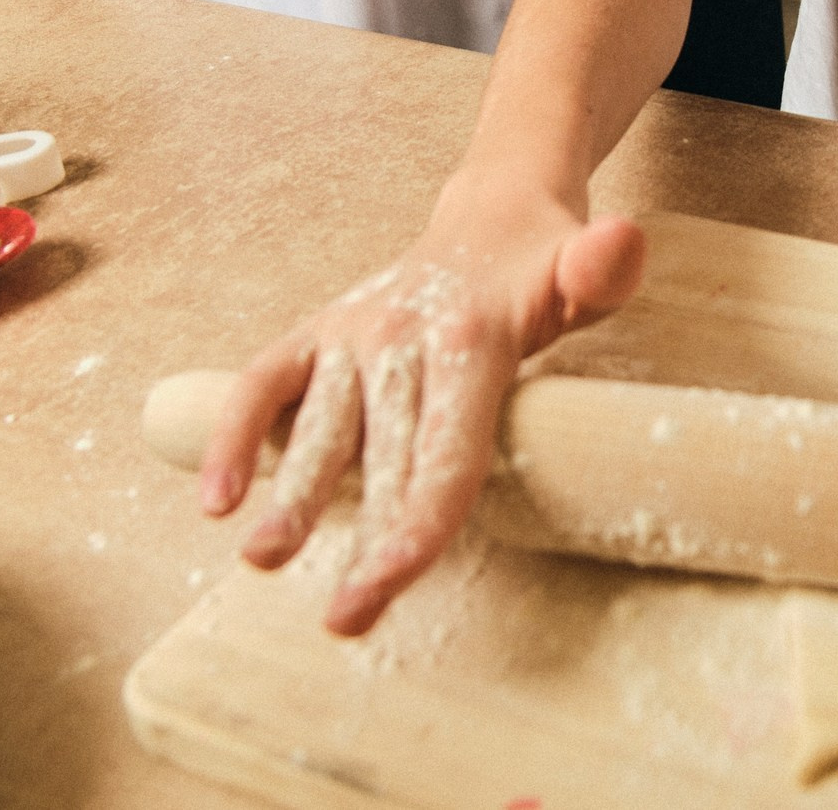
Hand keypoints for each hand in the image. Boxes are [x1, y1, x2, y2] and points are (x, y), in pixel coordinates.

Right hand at [197, 184, 645, 634]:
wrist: (493, 218)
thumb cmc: (547, 272)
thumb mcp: (589, 271)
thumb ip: (604, 270)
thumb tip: (621, 243)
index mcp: (474, 339)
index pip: (448, 446)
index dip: (422, 518)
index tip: (395, 578)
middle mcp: (404, 336)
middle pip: (386, 455)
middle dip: (365, 540)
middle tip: (345, 620)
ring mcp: (353, 334)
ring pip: (320, 428)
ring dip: (290, 497)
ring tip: (265, 561)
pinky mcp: (317, 334)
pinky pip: (265, 386)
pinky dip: (233, 436)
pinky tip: (216, 499)